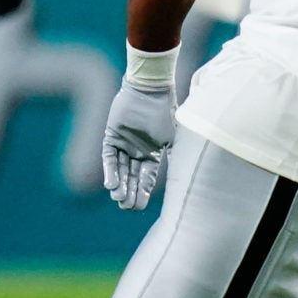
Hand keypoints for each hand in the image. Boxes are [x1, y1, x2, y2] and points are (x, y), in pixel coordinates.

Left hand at [101, 82, 176, 210]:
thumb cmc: (167, 111)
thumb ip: (176, 157)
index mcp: (153, 152)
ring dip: (119, 184)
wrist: (151, 89)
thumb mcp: (175, 137)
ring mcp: (124, 143)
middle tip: (127, 208)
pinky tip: (111, 184)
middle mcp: (137, 150)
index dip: (143, 192)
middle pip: (132, 176)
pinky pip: (109, 157)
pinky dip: (110, 171)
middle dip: (130, 192)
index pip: (147, 177)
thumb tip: (188, 177)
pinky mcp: (111, 135)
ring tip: (118, 199)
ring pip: (120, 169)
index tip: (140, 208)